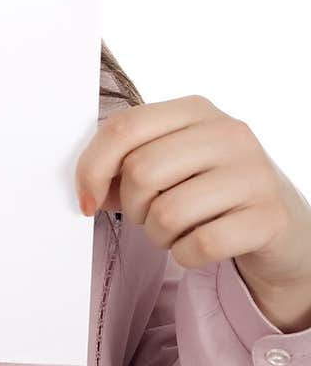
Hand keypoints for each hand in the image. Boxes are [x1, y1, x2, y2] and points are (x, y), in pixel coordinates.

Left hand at [73, 95, 310, 300]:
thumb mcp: (171, 164)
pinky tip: (199, 245)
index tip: (87, 200)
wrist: (279, 226)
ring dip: (159, 235)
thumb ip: (125, 164)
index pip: (123, 128)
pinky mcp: (267, 217)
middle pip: (141, 172)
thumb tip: (86, 188)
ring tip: (177, 231)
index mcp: (196, 110)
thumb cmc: (209, 192)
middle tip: (147, 216)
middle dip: (132, 207)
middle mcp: (229, 133)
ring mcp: (253, 174)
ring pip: (167, 213)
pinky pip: (198, 245)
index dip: (91, 169)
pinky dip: (185, 256)